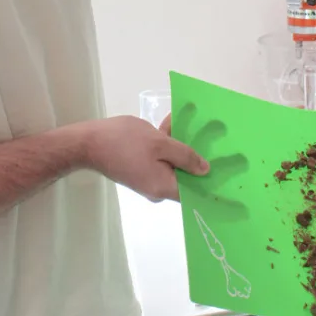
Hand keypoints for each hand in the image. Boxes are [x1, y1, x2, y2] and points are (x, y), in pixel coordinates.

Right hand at [80, 116, 208, 201]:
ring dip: (177, 144)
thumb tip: (206, 171)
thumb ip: (185, 156)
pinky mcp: (138, 170)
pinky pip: (158, 159)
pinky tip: (168, 124)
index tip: (229, 172)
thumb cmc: (124, 142)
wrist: (86, 143)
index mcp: (164, 188)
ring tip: (186, 122)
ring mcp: (146, 180)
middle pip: (184, 176)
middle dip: (194, 155)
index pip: (195, 193)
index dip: (211, 183)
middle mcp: (157, 189)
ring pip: (171, 163)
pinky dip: (163, 145)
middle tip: (210, 136)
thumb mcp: (160, 143)